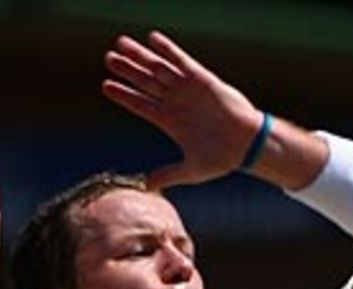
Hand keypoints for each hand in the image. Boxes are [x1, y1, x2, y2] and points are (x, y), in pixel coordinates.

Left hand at [102, 30, 261, 190]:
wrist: (246, 145)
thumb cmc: (221, 158)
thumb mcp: (190, 170)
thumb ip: (168, 174)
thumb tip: (147, 187)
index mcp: (170, 121)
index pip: (140, 105)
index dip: (123, 96)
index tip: (106, 86)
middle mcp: (176, 102)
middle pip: (145, 82)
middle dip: (127, 70)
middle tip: (108, 58)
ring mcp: (187, 89)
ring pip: (159, 69)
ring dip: (141, 57)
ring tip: (121, 44)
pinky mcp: (202, 79)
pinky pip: (182, 61)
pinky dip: (168, 50)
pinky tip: (152, 39)